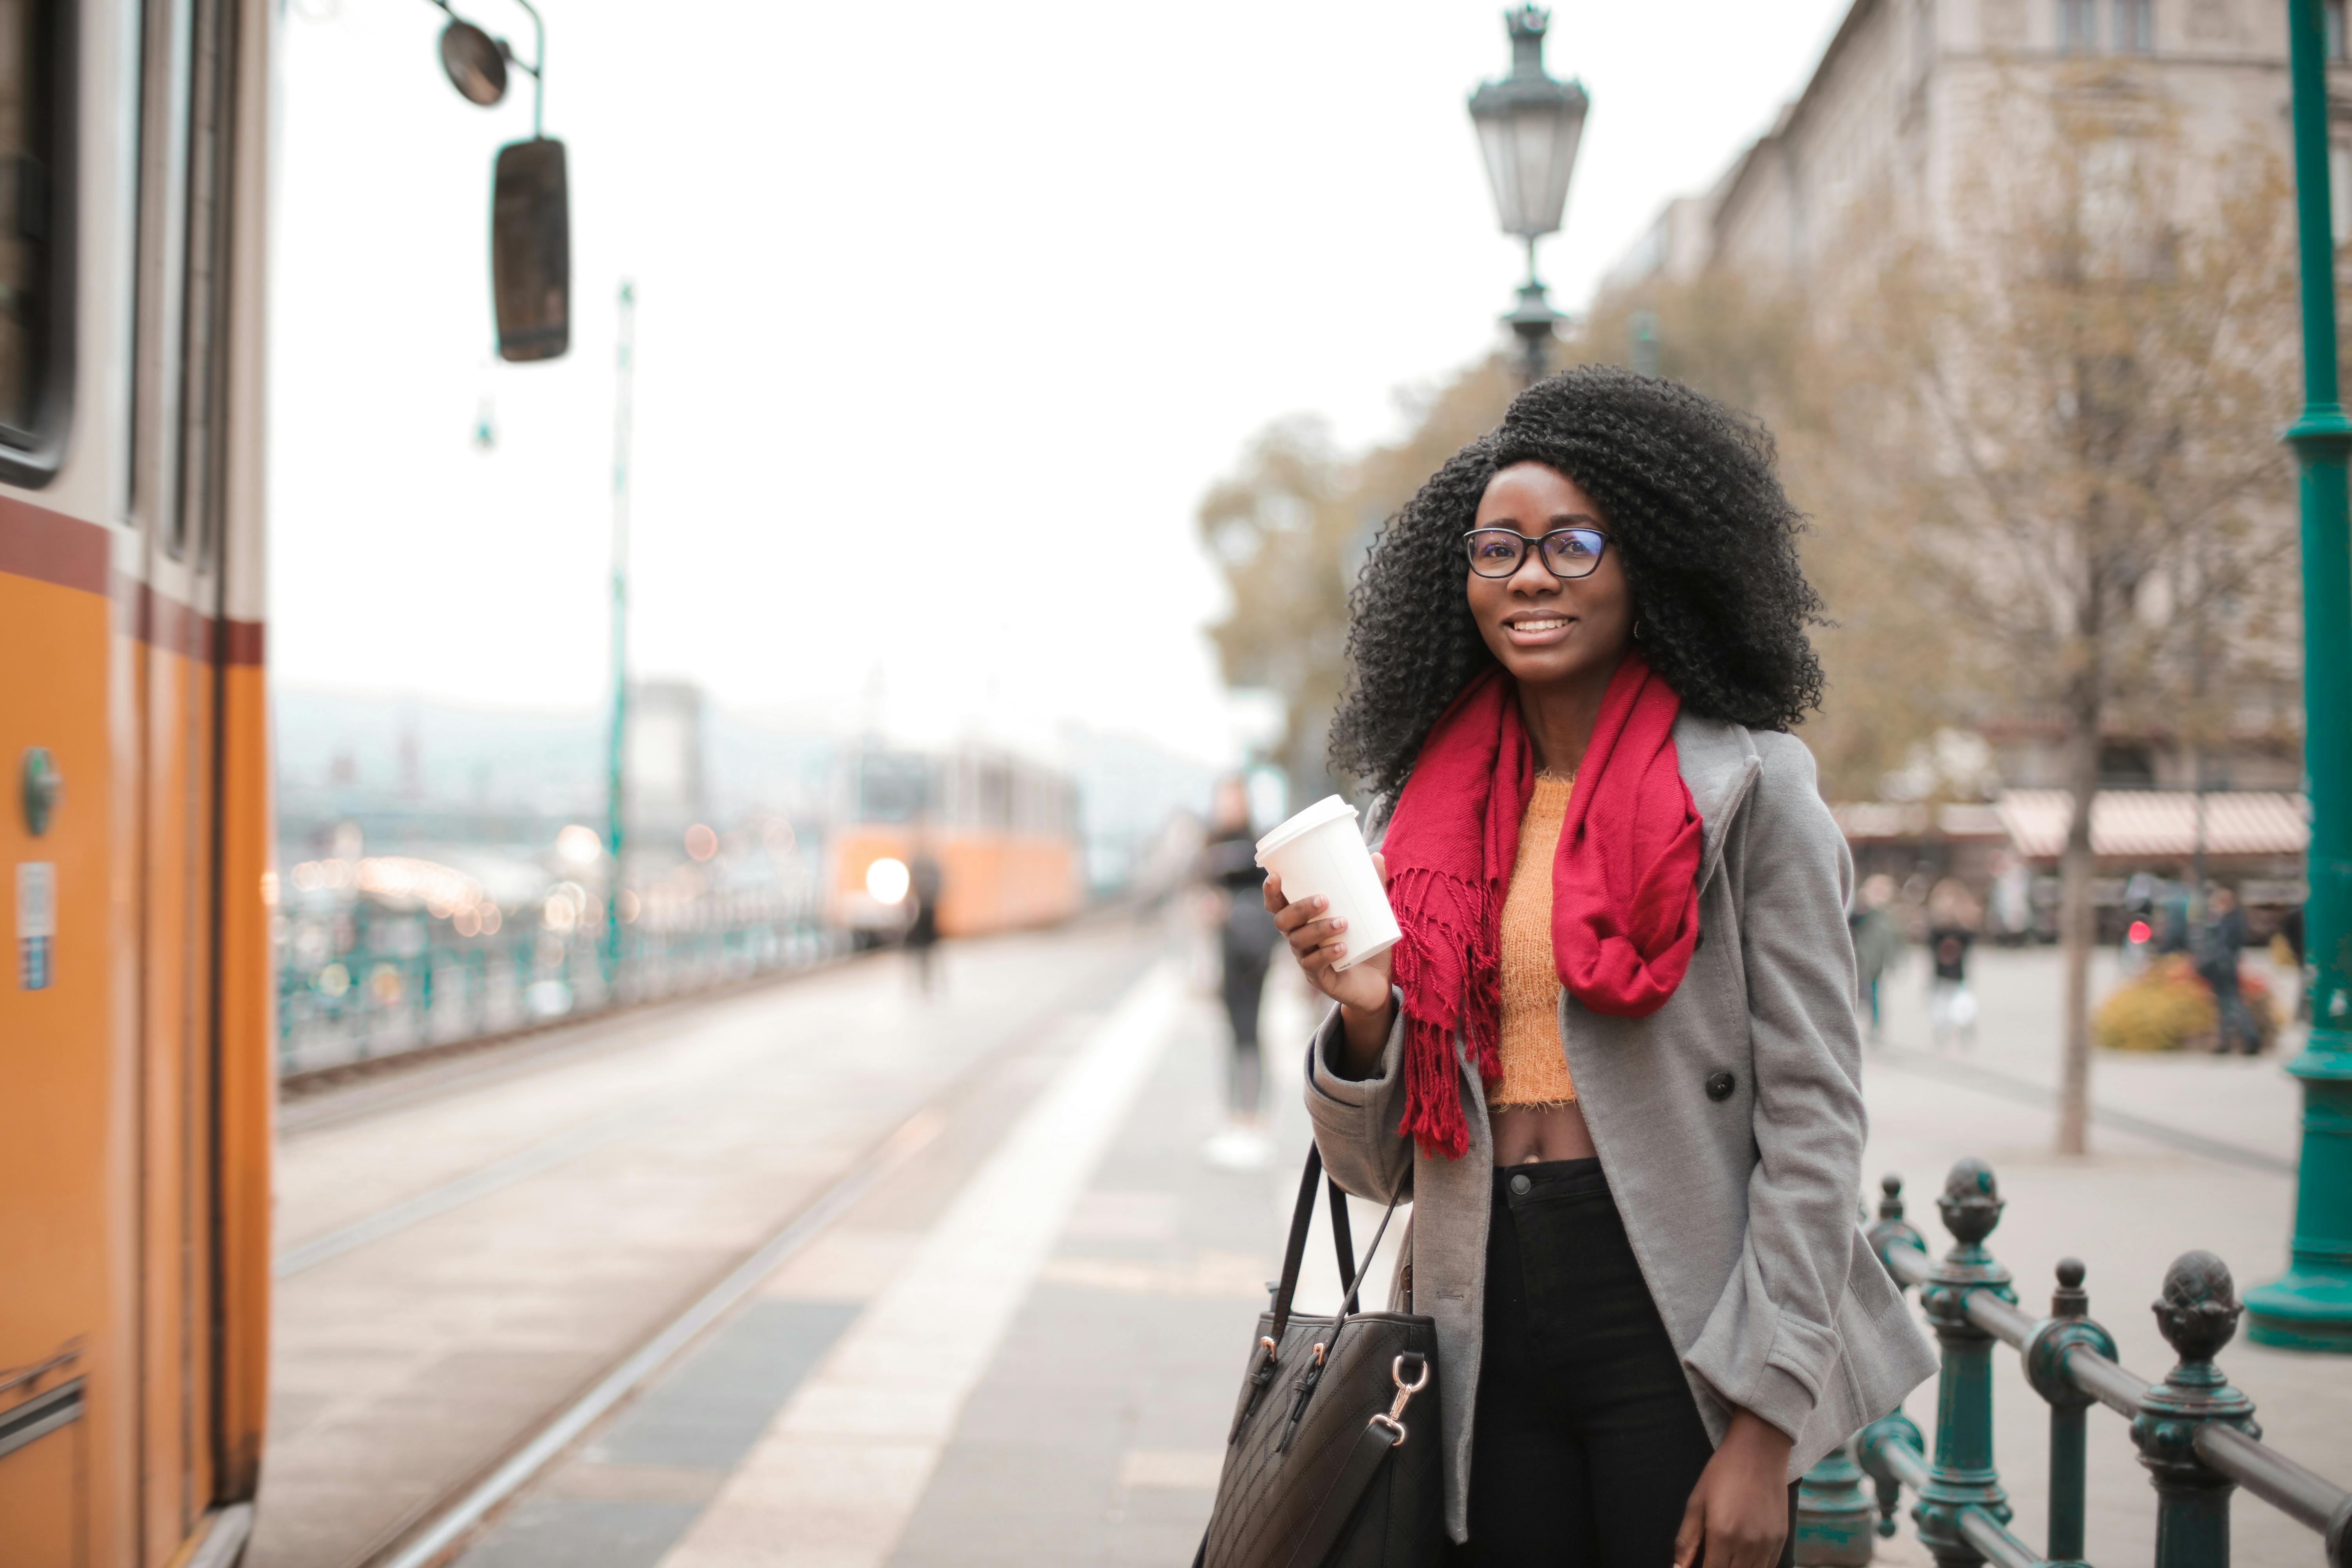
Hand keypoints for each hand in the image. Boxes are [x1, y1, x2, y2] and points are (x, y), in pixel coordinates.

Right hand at [1265, 859, 1394, 1065]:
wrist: (1378, 986)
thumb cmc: (1368, 945)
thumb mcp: (1373, 914)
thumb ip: (1373, 887)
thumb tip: (1377, 855)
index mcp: (1303, 921)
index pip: (1278, 906)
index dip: (1271, 892)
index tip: (1276, 876)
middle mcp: (1299, 939)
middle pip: (1283, 922)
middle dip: (1299, 908)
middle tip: (1324, 899)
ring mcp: (1307, 960)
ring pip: (1298, 942)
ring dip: (1318, 929)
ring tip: (1342, 923)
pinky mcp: (1320, 979)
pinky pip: (1314, 966)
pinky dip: (1326, 955)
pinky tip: (1341, 948)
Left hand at [1673, 1409, 1792, 1567]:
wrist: (1759, 1452)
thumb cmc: (1722, 1473)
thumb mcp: (1697, 1502)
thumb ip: (1687, 1540)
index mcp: (1722, 1536)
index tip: (1697, 1567)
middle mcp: (1748, 1545)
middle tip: (1711, 1558)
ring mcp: (1768, 1544)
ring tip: (1727, 1558)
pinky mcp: (1782, 1540)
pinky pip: (1769, 1567)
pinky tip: (1744, 1559)